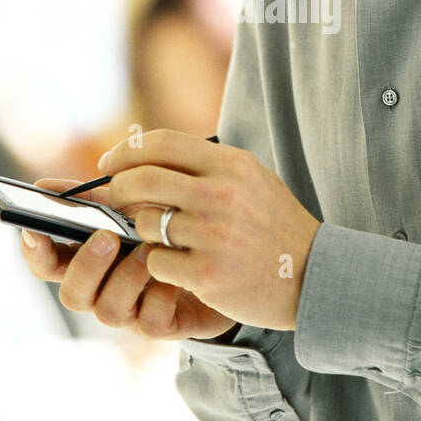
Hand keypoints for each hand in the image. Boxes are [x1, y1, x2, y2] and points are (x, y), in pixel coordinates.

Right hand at [19, 178, 238, 339]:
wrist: (227, 258)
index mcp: (88, 259)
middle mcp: (102, 290)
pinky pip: (149, 321)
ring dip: (127, 275)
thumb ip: (97, 197)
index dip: (35, 250)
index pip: (47, 263)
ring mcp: (130, 313)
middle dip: (85, 266)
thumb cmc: (169, 228)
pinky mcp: (162, 327)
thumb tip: (45, 184)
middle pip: (71, 295)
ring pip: (108, 310)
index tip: (35, 227)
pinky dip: (159, 293)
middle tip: (107, 236)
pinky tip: (176, 272)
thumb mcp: (135, 206)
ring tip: (150, 249)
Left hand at [101, 129, 320, 330]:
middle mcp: (220, 195)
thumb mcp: (251, 180)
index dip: (126, 151)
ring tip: (168, 240)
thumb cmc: (275, 226)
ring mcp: (212, 235)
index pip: (161, 144)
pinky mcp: (205, 273)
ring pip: (145, 224)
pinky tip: (183, 267)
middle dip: (119, 190)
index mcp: (231, 166)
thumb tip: (144, 159)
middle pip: (142, 180)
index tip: (109, 164)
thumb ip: (205, 166)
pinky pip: (156, 262)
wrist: (312, 277)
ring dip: (146, 233)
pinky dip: (161, 265)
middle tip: (116, 199)